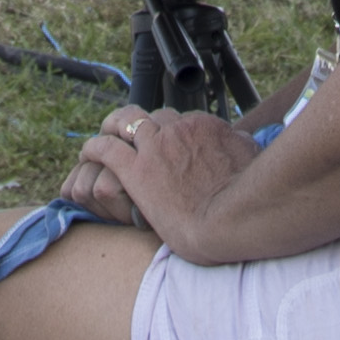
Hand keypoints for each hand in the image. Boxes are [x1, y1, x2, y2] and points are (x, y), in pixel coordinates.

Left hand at [64, 105, 262, 253]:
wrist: (228, 221)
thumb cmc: (245, 199)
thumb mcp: (250, 160)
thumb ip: (241, 146)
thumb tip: (243, 139)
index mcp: (204, 127)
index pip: (182, 120)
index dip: (173, 131)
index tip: (170, 144)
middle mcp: (177, 130)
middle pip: (154, 118)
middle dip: (145, 127)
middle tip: (137, 139)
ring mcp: (154, 148)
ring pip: (125, 123)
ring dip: (113, 127)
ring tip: (106, 134)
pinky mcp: (136, 171)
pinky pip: (106, 149)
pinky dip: (95, 148)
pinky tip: (89, 152)